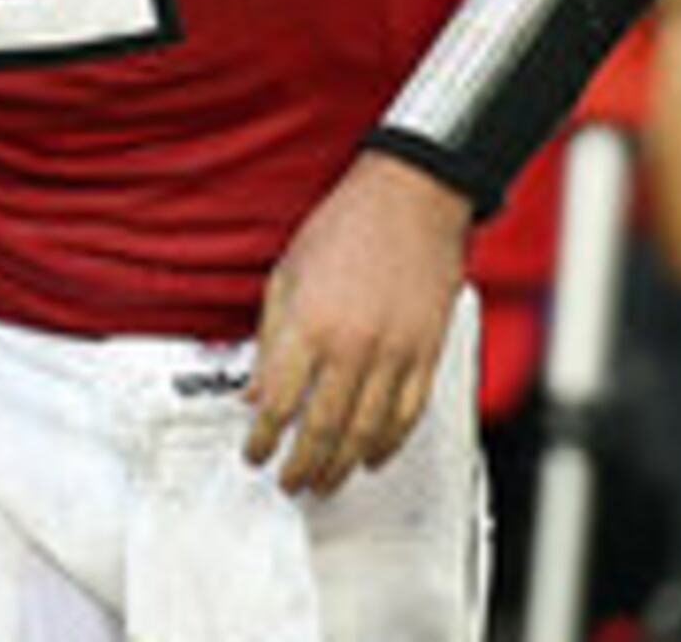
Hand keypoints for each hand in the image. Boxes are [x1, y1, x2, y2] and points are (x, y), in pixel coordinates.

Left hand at [246, 151, 471, 496]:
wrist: (412, 197)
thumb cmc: (348, 225)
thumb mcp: (287, 273)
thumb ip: (271, 337)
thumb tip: (256, 391)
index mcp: (311, 324)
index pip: (278, 402)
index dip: (262, 438)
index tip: (255, 453)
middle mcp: (353, 346)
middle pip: (323, 428)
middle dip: (301, 465)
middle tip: (289, 482)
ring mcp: (395, 353)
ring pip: (365, 432)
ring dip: (342, 466)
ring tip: (325, 482)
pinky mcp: (426, 353)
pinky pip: (407, 414)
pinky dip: (389, 443)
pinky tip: (372, 456)